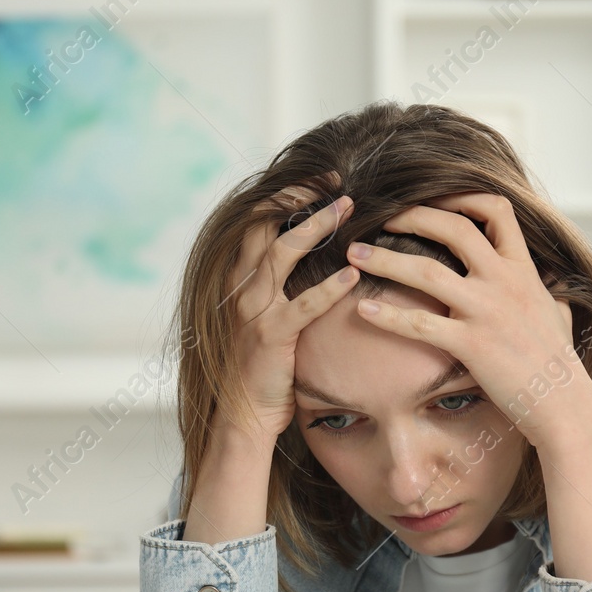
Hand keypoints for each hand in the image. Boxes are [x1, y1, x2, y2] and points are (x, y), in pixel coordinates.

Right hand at [222, 191, 360, 440]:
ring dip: (317, 227)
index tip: (320, 178)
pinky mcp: (270, 337)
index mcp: (239, 277)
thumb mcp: (266, 314)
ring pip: (281, 254)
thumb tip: (314, 252)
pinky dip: (328, 288)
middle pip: (266, 224)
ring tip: (348, 210)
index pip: (258, 220)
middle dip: (300, 197)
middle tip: (336, 181)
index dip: (287, 194)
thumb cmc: (264, 364)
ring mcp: (252, 310)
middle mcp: (240, 286)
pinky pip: (302, 306)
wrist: (243, 413)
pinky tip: (353, 275)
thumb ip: (280, 283)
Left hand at [345, 192, 591, 447]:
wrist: (564, 403)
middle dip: (411, 216)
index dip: (462, 197)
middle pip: (453, 228)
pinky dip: (388, 315)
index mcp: (523, 269)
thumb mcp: (557, 312)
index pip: (496, 210)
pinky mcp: (471, 344)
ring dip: (384, 259)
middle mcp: (504, 282)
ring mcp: (487, 311)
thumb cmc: (558, 361)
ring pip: (427, 270)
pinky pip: (420, 324)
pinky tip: (363, 310)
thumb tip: (551, 288)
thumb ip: (547, 292)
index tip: (432, 200)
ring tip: (353, 255)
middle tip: (379, 217)